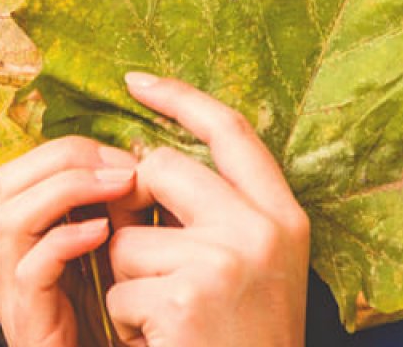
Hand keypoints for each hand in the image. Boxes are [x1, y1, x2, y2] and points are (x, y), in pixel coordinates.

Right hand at [0, 136, 139, 346]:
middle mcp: (11, 258)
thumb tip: (147, 165)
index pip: (29, 167)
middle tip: (123, 167)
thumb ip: (119, 216)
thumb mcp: (115, 258)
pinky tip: (105, 234)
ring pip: (11, 214)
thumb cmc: (116, 326)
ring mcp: (12, 289)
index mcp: (30, 237)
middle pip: (10, 179)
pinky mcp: (27, 318)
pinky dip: (67, 241)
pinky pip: (31, 267)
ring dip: (69, 189)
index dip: (76, 151)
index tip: (128, 158)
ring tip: (120, 187)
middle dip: (69, 159)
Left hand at [103, 72, 309, 346]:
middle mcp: (259, 229)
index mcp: (283, 216)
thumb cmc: (246, 340)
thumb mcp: (257, 268)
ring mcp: (222, 261)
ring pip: (128, 239)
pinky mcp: (183, 297)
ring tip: (170, 321)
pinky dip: (126, 323)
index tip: (137, 82)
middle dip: (138, 213)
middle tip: (159, 268)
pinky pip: (119, 291)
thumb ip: (221, 214)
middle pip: (161, 171)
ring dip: (130, 284)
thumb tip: (147, 164)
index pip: (231, 131)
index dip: (181, 98)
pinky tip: (162, 342)